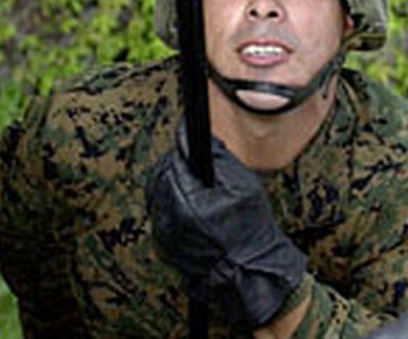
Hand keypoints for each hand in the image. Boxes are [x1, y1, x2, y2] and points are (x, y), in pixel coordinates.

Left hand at [145, 122, 306, 328]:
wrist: (250, 273)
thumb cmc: (250, 228)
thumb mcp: (242, 185)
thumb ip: (217, 156)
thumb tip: (194, 135)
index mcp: (186, 200)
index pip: (172, 162)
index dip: (181, 150)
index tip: (189, 143)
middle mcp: (169, 218)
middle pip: (159, 177)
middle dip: (174, 165)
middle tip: (193, 162)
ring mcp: (164, 235)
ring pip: (157, 196)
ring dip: (171, 184)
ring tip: (194, 184)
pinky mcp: (164, 247)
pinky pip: (160, 216)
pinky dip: (171, 206)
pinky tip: (192, 206)